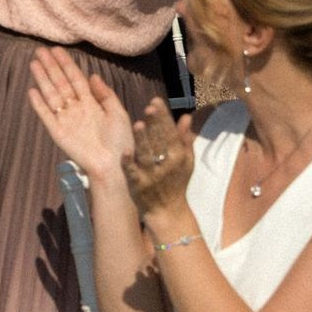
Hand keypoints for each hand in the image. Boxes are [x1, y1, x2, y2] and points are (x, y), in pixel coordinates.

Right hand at [26, 47, 134, 185]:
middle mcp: (76, 108)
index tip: (57, 50)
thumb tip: (93, 74)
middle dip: (51, 66)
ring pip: (51, 94)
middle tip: (40, 50)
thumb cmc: (120, 141)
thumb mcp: (118, 114)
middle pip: (61, 83)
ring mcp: (65, 119)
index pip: (76, 78)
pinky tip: (32, 91)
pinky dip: (38, 104)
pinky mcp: (57, 132)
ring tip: (34, 63)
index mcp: (91, 103)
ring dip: (43, 79)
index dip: (67, 64)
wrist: (113, 165)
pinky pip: (46, 115)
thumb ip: (105, 94)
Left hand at [121, 98, 197, 222]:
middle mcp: (166, 164)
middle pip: (160, 140)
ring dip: (143, 140)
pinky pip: (133, 172)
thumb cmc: (176, 182)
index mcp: (178, 156)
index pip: (171, 132)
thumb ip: (184, 138)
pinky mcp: (138, 185)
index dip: (164, 117)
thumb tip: (186, 116)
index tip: (157, 100)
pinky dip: (129, 163)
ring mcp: (152, 175)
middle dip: (155, 124)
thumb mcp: (185, 161)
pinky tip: (125, 152)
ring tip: (139, 124)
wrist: (168, 211)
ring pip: (147, 154)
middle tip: (150, 106)